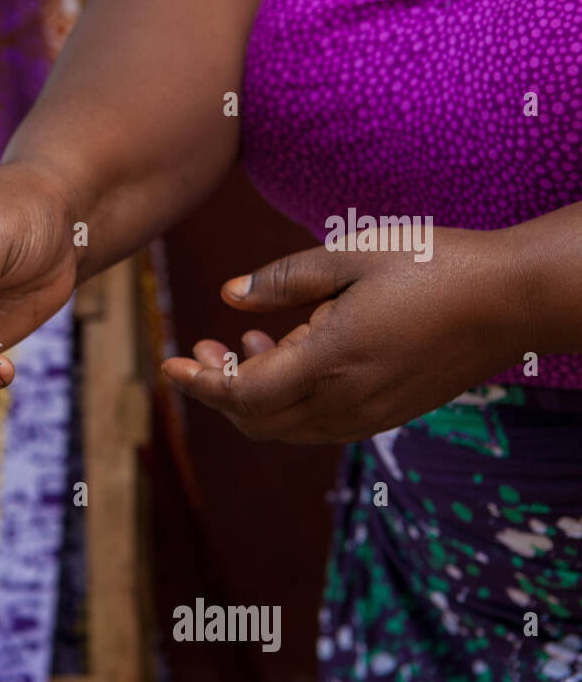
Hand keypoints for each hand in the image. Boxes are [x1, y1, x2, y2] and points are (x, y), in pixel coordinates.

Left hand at [160, 228, 535, 443]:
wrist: (513, 299)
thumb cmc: (434, 265)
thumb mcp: (350, 255)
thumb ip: (283, 280)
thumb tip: (228, 296)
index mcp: (329, 363)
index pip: (240, 394)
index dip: (198, 383)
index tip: (168, 363)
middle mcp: (344, 401)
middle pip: (254, 419)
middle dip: (218, 388)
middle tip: (204, 348)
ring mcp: (367, 414)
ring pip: (284, 426)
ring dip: (252, 394)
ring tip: (246, 342)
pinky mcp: (385, 413)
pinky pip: (316, 423)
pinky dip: (286, 400)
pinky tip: (290, 352)